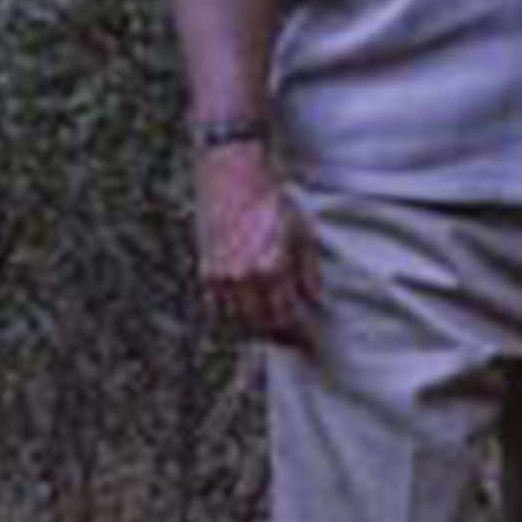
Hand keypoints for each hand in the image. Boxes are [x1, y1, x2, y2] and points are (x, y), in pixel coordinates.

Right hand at [196, 142, 319, 345]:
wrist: (232, 174)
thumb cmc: (273, 199)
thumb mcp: (303, 231)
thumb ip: (308, 271)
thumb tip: (313, 302)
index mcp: (271, 268)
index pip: (289, 319)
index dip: (303, 337)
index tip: (314, 346)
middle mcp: (243, 277)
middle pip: (264, 327)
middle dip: (284, 339)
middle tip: (299, 344)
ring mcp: (220, 277)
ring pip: (240, 323)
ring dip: (260, 332)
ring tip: (278, 334)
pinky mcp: (206, 272)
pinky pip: (221, 311)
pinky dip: (237, 320)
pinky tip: (253, 318)